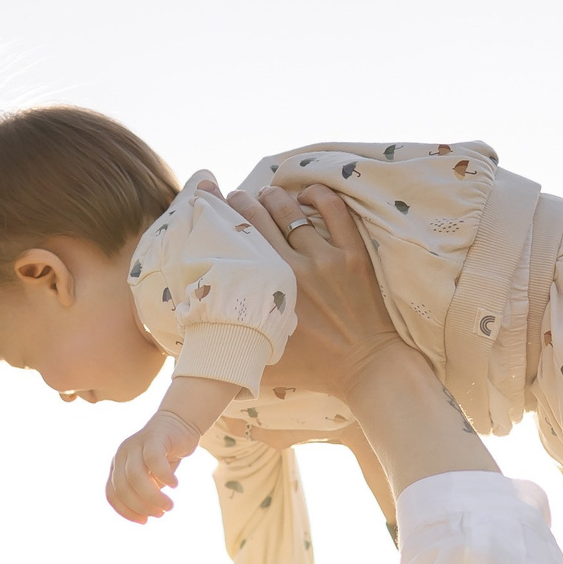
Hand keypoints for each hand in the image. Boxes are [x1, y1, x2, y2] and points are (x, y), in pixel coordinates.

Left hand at [108, 409, 198, 522]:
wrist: (179, 425)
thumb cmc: (164, 457)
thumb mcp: (151, 479)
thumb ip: (145, 493)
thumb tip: (146, 514)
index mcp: (117, 466)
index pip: (112, 494)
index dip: (126, 511)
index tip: (144, 521)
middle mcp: (121, 454)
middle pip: (123, 487)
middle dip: (141, 505)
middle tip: (160, 514)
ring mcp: (135, 444)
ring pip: (136, 476)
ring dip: (152, 496)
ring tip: (169, 506)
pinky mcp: (153, 437)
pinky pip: (153, 460)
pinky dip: (163, 476)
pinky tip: (175, 485)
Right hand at [223, 185, 404, 401]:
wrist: (366, 368)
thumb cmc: (314, 369)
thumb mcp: (262, 363)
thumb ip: (233, 347)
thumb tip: (197, 341)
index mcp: (271, 290)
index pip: (240, 240)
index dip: (224, 216)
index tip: (216, 205)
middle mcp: (296, 268)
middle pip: (261, 217)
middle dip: (245, 201)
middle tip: (239, 197)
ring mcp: (327, 258)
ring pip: (292, 209)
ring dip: (275, 195)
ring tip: (268, 193)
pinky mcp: (354, 254)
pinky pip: (335, 210)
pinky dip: (318, 196)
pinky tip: (307, 195)